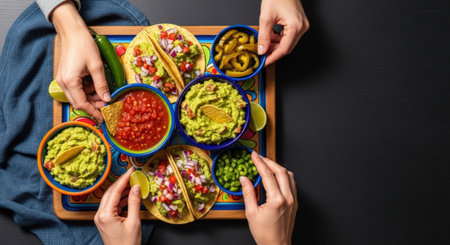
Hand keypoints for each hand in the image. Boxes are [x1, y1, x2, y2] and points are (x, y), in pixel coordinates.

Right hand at [51, 1, 109, 121]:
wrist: (72, 32)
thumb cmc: (83, 45)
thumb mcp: (97, 66)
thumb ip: (102, 85)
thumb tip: (107, 99)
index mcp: (70, 82)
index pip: (82, 104)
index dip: (94, 112)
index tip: (104, 118)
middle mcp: (63, 83)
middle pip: (78, 102)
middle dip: (93, 106)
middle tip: (107, 105)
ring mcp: (63, 80)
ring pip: (78, 96)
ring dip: (91, 98)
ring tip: (103, 93)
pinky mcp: (66, 76)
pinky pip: (76, 89)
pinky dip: (87, 90)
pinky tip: (96, 86)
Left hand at [94, 168, 141, 244]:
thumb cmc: (127, 244)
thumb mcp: (134, 222)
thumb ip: (134, 202)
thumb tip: (136, 187)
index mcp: (105, 215)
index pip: (115, 191)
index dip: (124, 179)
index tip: (131, 170)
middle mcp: (99, 215)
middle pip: (110, 192)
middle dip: (122, 182)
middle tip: (133, 175)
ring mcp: (100, 217)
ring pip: (110, 197)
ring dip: (121, 190)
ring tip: (133, 184)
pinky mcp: (104, 220)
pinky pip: (111, 204)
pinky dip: (120, 198)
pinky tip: (129, 196)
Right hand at [240, 152, 297, 244]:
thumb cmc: (264, 234)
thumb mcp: (251, 213)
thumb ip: (248, 193)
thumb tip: (244, 179)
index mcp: (276, 200)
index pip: (268, 175)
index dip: (260, 163)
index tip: (254, 156)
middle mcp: (287, 198)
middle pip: (281, 171)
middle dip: (269, 161)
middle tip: (259, 157)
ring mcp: (293, 200)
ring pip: (289, 175)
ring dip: (278, 167)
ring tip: (267, 164)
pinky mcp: (295, 203)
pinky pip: (292, 183)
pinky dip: (284, 175)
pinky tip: (276, 176)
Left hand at [258, 0, 309, 65]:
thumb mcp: (266, 17)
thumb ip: (263, 36)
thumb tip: (262, 50)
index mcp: (296, 26)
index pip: (284, 49)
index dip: (273, 57)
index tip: (265, 62)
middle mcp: (302, 27)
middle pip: (287, 47)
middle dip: (274, 52)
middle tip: (262, 55)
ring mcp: (302, 26)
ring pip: (288, 43)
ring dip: (276, 45)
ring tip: (264, 44)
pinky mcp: (299, 24)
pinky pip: (289, 36)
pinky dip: (279, 39)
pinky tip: (271, 37)